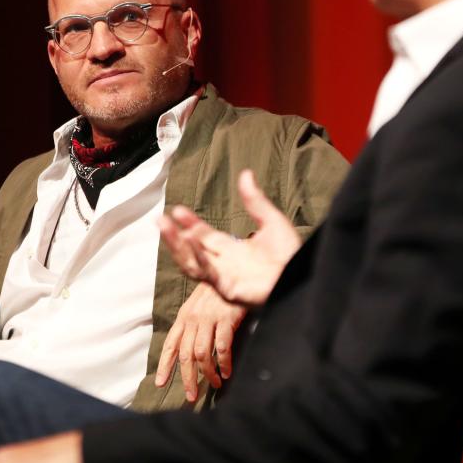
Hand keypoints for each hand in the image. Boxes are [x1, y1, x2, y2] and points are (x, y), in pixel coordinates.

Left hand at [155, 282, 246, 401]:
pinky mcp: (226, 320)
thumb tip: (189, 350)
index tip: (160, 384)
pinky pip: (222, 348)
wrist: (232, 273)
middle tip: (191, 396)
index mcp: (183, 317)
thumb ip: (191, 325)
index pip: (170, 344)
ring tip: (214, 384)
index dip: (164, 365)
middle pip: (185, 355)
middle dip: (187, 378)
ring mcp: (209, 319)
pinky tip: (227, 372)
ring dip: (207, 373)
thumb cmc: (216, 292)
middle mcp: (193, 319)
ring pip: (202, 354)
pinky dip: (224, 363)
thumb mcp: (197, 306)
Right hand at [158, 169, 300, 305]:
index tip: (177, 210)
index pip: (203, 236)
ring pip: (192, 263)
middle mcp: (224, 264)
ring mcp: (225, 277)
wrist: (302, 276)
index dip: (189, 223)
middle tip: (160, 219)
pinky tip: (191, 244)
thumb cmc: (291, 256)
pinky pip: (209, 275)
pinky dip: (199, 259)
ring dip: (177, 246)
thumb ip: (255, 201)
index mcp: (232, 250)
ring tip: (164, 228)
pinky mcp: (230, 289)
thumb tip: (246, 174)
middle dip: (174, 236)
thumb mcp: (272, 221)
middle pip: (191, 250)